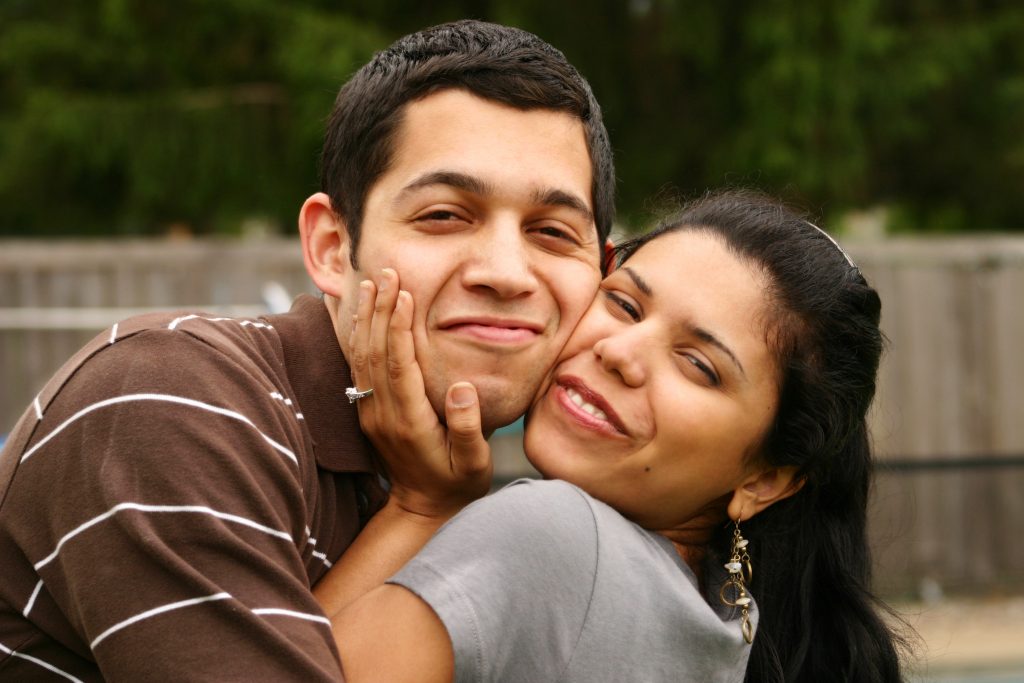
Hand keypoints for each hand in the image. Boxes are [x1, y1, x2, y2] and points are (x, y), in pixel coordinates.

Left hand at [345, 268, 491, 518]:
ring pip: (361, 357)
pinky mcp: (367, 411)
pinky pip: (358, 367)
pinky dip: (357, 336)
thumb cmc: (456, 484)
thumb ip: (468, 428)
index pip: (400, 365)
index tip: (404, 294)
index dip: (399, 328)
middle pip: (376, 353)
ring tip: (370, 283)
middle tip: (386, 272)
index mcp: (409, 422)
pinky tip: (359, 313)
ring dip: (365, 318)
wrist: (422, 510)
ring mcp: (371, 412)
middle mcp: (383, 414)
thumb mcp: (473, 465)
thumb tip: (463, 388)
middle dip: (379, 310)